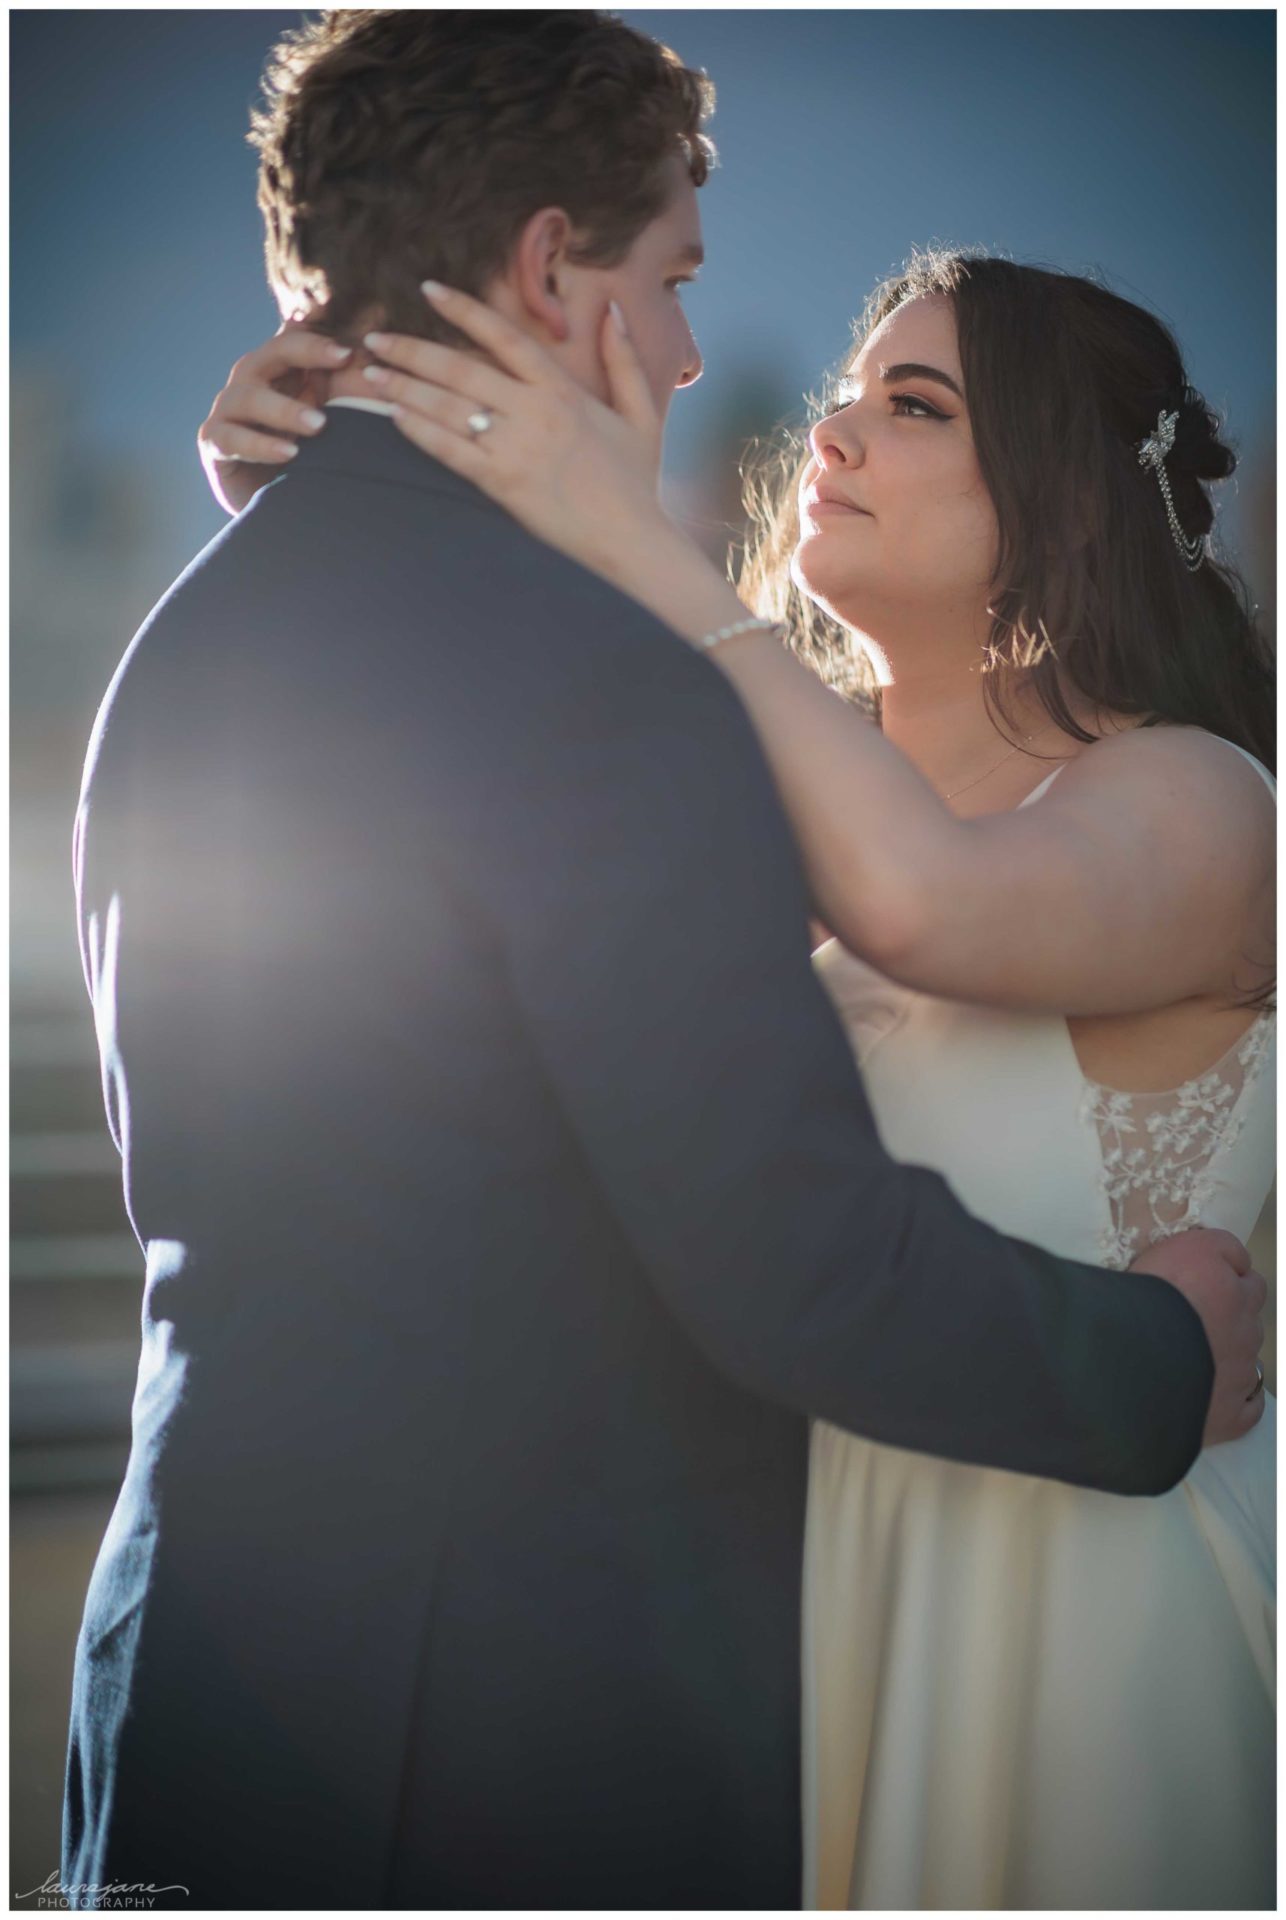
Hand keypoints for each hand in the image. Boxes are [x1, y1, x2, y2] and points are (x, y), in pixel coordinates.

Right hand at [198, 324, 352, 515]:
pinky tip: (288, 453)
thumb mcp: (336, 420)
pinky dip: (262, 445)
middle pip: (273, 352)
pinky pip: (233, 437)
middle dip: (307, 351)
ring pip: (250, 395)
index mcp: (280, 369)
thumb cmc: (310, 458)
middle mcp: (251, 380)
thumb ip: (351, 385)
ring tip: (320, 425)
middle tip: (344, 358)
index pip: (297, 337)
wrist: (279, 508)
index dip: (324, 332)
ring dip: (286, 408)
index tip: (357, 334)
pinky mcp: (214, 441)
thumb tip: (383, 333)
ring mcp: (228, 408)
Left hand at [363, 283, 674, 589]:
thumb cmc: (637, 483)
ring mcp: (517, 447)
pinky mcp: (503, 483)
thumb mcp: (642, 414)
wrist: (633, 541)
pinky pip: (451, 450)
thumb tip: (614, 312)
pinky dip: (420, 431)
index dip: (463, 309)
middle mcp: (535, 411)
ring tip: (370, 374)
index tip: (427, 290)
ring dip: (404, 387)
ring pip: (448, 406)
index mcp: (563, 390)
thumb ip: (624, 361)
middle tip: (374, 339)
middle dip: (411, 350)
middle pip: (460, 369)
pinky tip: (392, 416)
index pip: (504, 337)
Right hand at [1129, 1227, 1267, 1444]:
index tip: (1201, 1283)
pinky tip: (1218, 1394)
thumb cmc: (1151, 1296)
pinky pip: (1248, 1408)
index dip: (1227, 1280)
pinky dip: (1238, 1400)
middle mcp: (1245, 1332)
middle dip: (1228, 1318)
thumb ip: (1220, 1248)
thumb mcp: (1184, 1246)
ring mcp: (1240, 1376)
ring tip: (1190, 1355)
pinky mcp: (1230, 1415)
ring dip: (1228, 1355)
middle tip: (1190, 1318)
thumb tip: (1237, 1260)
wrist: (1135, 1355)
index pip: (1249, 1281)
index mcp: (1234, 1292)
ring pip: (1247, 1360)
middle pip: (1249, 1320)